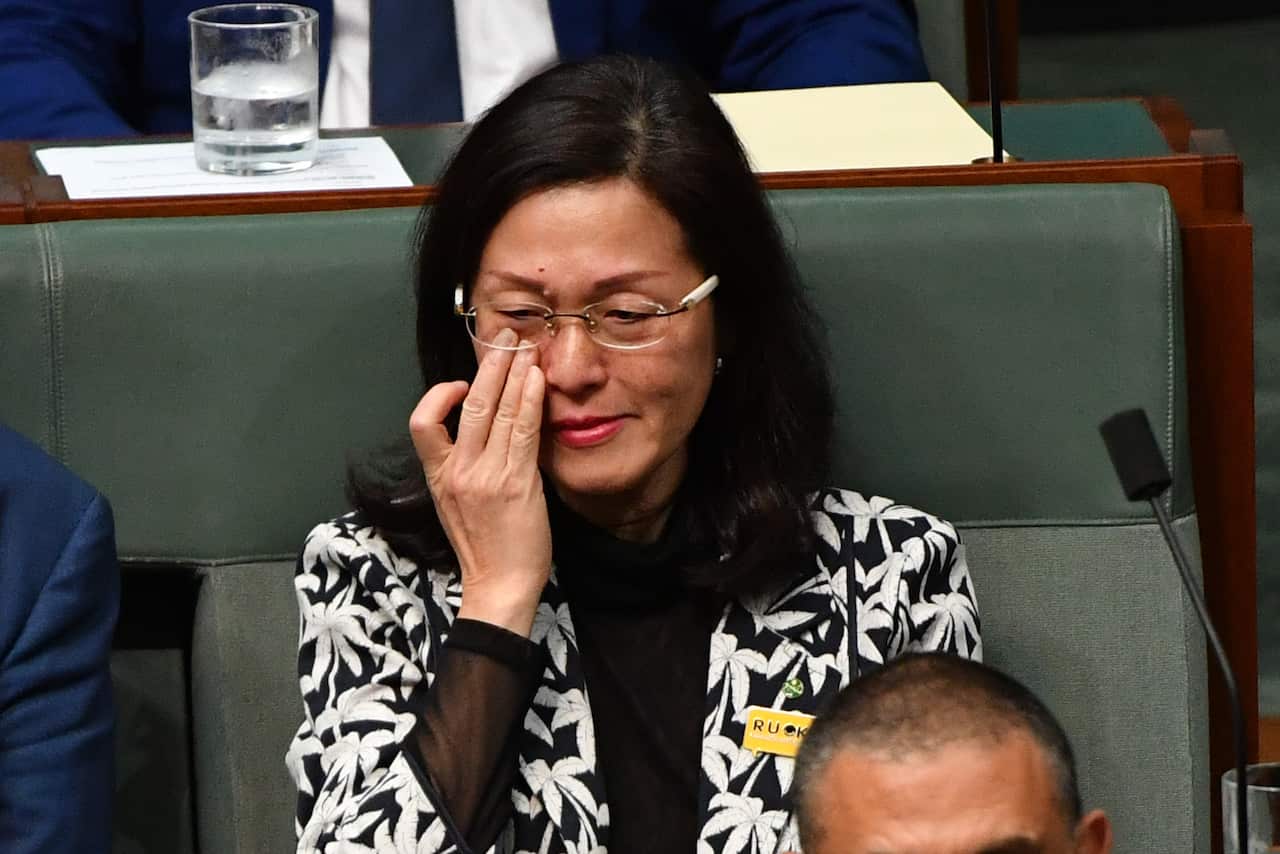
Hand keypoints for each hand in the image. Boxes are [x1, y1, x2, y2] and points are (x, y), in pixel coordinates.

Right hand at [409, 330, 549, 636]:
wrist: (500, 586)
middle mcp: (458, 471)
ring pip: (494, 410)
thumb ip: (465, 467)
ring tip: (525, 348)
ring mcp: (485, 475)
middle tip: (504, 338)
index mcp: (439, 477)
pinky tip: (537, 380)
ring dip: (512, 372)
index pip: (421, 423)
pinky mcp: (515, 482)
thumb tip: (486, 429)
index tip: (461, 383)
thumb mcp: (460, 504)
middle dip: (488, 366)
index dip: (438, 395)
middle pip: (467, 403)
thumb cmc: (486, 547)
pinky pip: (521, 429)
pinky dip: (529, 400)